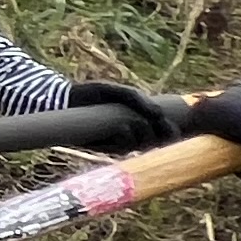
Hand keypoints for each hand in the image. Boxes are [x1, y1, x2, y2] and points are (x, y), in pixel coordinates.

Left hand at [64, 77, 193, 153]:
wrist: (65, 100)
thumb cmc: (93, 94)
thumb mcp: (118, 92)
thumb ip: (138, 100)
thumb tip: (159, 114)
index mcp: (140, 120)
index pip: (163, 132)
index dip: (172, 133)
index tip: (175, 129)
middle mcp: (132, 134)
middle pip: (155, 141)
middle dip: (160, 136)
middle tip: (160, 127)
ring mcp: (118, 142)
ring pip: (139, 146)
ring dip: (142, 136)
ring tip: (137, 122)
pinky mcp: (104, 148)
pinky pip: (120, 147)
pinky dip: (124, 138)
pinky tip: (123, 128)